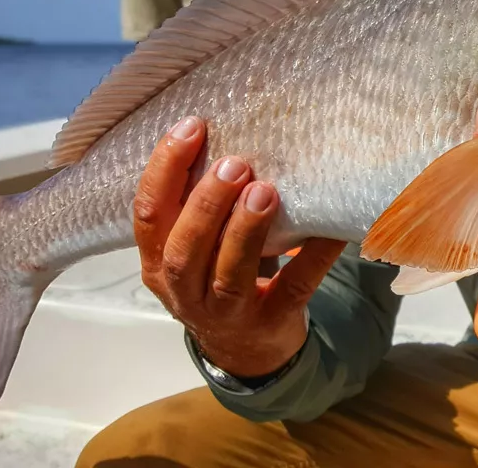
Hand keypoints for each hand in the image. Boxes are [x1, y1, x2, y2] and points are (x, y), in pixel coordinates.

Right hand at [133, 115, 344, 377]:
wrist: (246, 350)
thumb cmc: (216, 274)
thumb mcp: (193, 245)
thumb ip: (198, 202)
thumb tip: (232, 127)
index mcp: (156, 264)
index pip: (148, 215)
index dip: (165, 169)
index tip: (193, 126)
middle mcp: (183, 292)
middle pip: (183, 250)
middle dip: (206, 204)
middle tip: (235, 164)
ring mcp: (227, 314)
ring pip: (228, 275)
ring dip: (245, 231)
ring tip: (266, 191)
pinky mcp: (272, 322)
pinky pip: (293, 286)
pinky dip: (313, 256)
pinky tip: (330, 228)